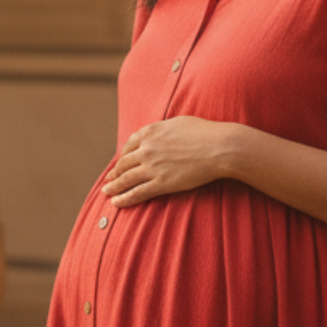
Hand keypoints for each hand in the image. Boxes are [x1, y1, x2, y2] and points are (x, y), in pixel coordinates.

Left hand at [102, 116, 235, 206]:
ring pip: (126, 179)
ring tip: (107, 193)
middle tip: (108, 181)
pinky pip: (137, 192)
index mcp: (150, 132)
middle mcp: (147, 148)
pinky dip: (125, 199)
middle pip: (124, 163)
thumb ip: (163, 129)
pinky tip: (117, 203)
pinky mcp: (161, 183)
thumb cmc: (204, 133)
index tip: (119, 163)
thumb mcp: (178, 123)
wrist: (218, 147)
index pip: (129, 145)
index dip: (122, 156)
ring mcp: (152, 167)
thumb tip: (159, 133)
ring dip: (114, 187)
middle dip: (115, 174)